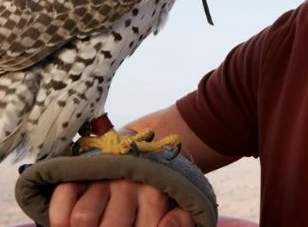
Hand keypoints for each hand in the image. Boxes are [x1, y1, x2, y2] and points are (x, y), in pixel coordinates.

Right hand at [49, 180, 193, 226]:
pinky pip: (62, 198)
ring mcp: (101, 177)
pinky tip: (69, 223)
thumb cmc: (153, 195)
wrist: (134, 154)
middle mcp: (128, 183)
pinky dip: (60, 217)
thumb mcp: (176, 206)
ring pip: (82, 218)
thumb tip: (166, 225)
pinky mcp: (77, 172)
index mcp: (156, 194)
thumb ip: (181, 221)